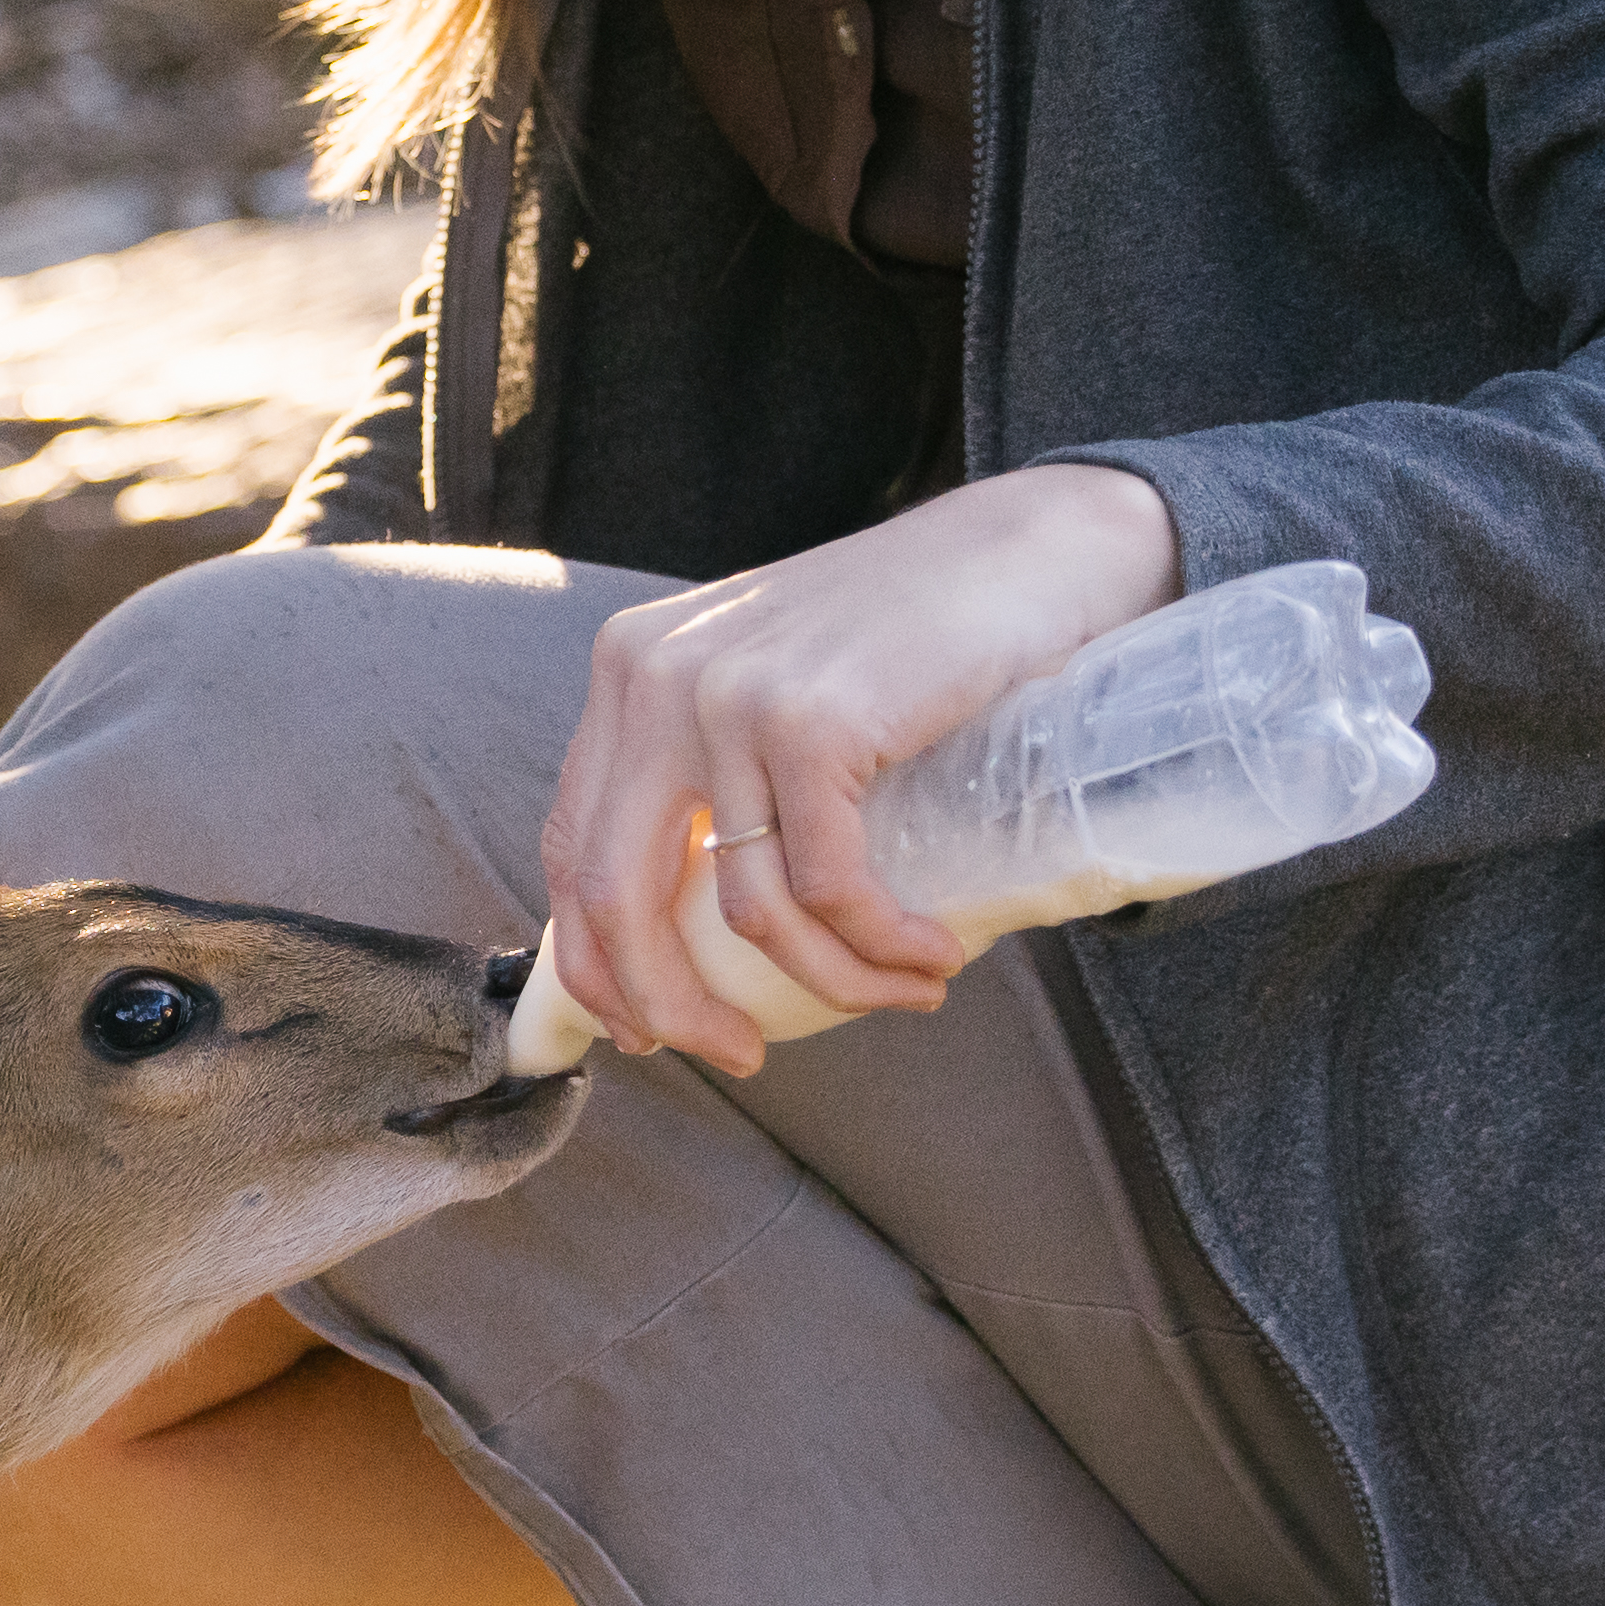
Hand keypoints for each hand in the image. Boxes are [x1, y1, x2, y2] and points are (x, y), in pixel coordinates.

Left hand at [545, 461, 1178, 1073]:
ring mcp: (728, 696)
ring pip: (745, 913)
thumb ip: (715, 768)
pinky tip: (929, 956)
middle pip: (616, 899)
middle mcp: (654, 678)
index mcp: (628, 672)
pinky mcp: (812, 722)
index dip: (597, 962)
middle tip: (740, 1057)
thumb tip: (684, 928)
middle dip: (670, 1009)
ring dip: (830, 984)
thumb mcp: (776, 686)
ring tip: (899, 994)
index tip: (647, 1031)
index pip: (571, 847)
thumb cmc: (913, 636)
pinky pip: (828, 889)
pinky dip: (880, 946)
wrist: (1033, 549)